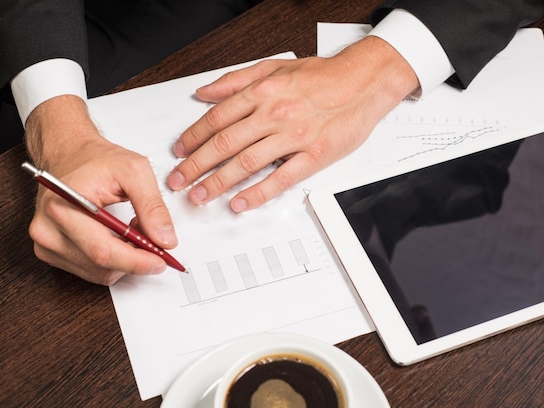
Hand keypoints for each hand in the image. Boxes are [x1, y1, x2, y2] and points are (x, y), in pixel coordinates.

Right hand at [25, 95, 177, 284]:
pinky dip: (112, 260)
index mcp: (62, 207)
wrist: (70, 155)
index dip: (137, 262)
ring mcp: (47, 244)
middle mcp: (48, 230)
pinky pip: (91, 271)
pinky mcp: (51, 253)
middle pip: (102, 267)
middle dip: (136, 259)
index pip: (103, 251)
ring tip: (132, 230)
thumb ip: (153, 206)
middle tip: (155, 241)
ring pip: (99, 273)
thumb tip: (165, 240)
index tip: (161, 260)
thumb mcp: (135, 171)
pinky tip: (118, 238)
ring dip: (125, 260)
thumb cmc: (96, 159)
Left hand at [167, 36, 418, 210]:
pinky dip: (257, 193)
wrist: (364, 82)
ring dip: (218, 182)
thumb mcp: (275, 67)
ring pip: (247, 163)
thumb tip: (205, 92)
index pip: (217, 118)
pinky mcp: (314, 155)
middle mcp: (274, 114)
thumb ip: (237, 80)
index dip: (193, 137)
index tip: (179, 152)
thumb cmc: (322, 76)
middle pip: (225, 143)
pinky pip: (281, 178)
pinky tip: (240, 203)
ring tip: (200, 196)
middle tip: (178, 181)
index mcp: (262, 93)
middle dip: (195, 165)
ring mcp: (294, 136)